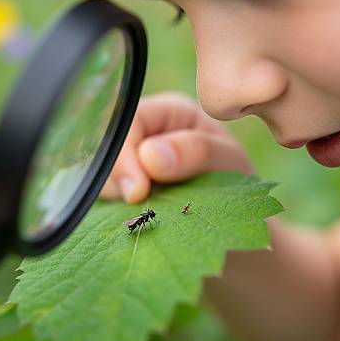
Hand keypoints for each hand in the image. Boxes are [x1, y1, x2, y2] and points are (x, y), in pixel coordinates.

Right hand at [101, 92, 253, 203]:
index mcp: (171, 113)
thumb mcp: (228, 165)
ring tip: (145, 213)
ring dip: (116, 195)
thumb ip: (195, 153)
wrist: (236, 227)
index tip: (137, 192)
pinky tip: (132, 218)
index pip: (131, 119)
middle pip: (108, 143)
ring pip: (99, 171)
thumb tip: (149, 156)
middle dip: (118, 176)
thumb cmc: (240, 188)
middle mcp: (146, 132)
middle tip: (137, 204)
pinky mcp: (123, 187)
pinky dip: (114, 208)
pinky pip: (104, 193)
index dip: (126, 153)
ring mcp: (130, 160)